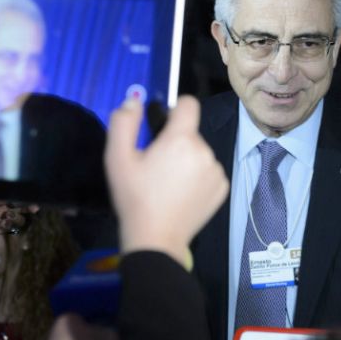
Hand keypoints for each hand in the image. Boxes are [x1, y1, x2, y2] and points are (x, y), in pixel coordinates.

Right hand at [104, 95, 228, 267]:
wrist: (155, 239)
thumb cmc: (134, 198)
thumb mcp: (117, 159)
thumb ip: (124, 122)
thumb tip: (134, 100)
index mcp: (181, 139)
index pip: (188, 104)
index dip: (174, 109)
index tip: (161, 125)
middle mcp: (205, 151)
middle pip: (190, 132)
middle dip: (175, 141)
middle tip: (155, 165)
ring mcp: (216, 171)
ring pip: (199, 152)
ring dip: (186, 159)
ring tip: (168, 183)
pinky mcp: (222, 189)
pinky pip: (208, 171)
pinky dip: (197, 176)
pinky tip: (181, 193)